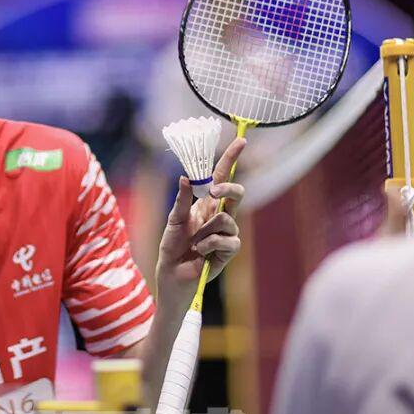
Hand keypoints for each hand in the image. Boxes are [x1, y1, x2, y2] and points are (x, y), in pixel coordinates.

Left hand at [156, 137, 246, 300]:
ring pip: (228, 218)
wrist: (172, 273)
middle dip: (228, 189)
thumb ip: (182, 199)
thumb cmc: (172, 246)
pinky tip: (201, 252)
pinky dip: (209, 244)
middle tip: (213, 192)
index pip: (222, 177)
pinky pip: (227, 239)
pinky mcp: (229, 250)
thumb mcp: (174, 219)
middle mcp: (219, 215)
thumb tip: (185, 176)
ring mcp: (226, 233)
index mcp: (206, 204)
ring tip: (195, 242)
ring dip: (206, 230)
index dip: (231, 159)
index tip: (241, 141)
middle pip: (236, 194)